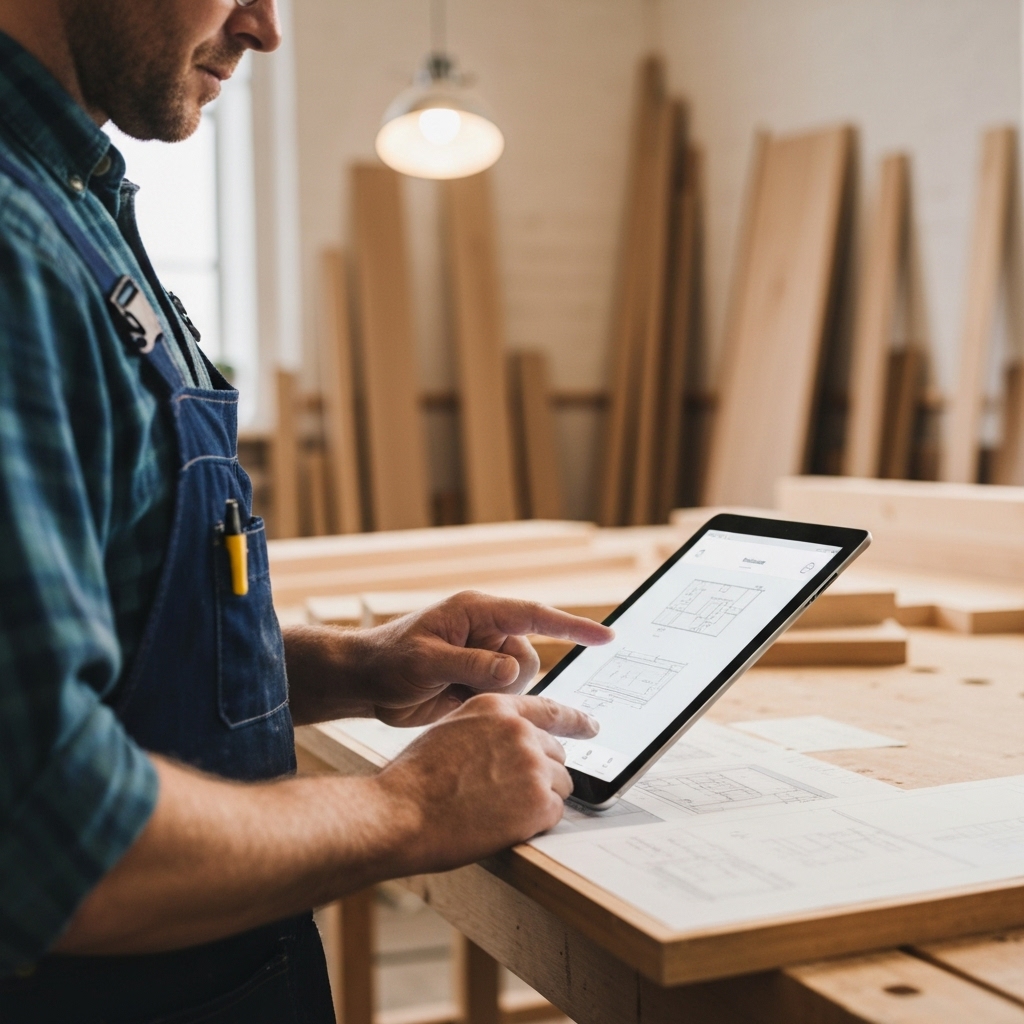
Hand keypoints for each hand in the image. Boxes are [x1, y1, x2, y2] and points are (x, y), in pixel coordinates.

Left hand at [351, 591, 612, 725]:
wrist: (366, 682)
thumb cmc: (389, 660)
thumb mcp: (427, 660)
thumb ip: (471, 664)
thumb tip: (511, 669)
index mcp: (478, 612)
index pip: (535, 616)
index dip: (572, 627)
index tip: (607, 637)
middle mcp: (487, 632)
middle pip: (529, 659)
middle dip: (506, 679)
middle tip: (462, 683)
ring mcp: (484, 657)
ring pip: (520, 684)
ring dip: (494, 695)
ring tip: (454, 691)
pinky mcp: (480, 682)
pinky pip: (505, 698)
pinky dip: (488, 705)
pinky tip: (454, 701)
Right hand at [372, 692, 598, 869]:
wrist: (402, 813)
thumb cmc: (417, 779)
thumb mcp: (452, 730)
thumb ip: (489, 729)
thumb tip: (514, 742)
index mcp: (496, 707)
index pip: (550, 709)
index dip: (575, 720)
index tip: (592, 726)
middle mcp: (520, 730)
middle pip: (556, 753)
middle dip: (539, 774)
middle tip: (508, 794)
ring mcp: (533, 764)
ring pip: (559, 784)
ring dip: (538, 799)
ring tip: (498, 809)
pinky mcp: (540, 801)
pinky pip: (555, 812)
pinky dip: (535, 823)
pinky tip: (503, 823)